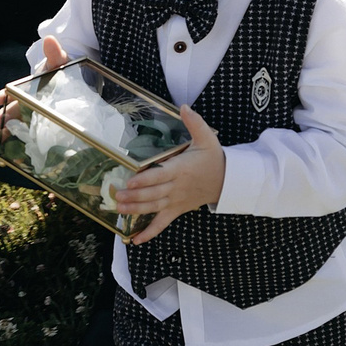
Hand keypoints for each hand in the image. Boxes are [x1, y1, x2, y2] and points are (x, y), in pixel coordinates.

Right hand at [0, 36, 65, 149]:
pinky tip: (6, 158)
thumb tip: (49, 40)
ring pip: (13, 127)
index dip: (5, 96)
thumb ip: (54, 54)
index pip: (13, 92)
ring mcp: (31, 118)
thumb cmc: (63, 75)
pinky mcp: (38, 131)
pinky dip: (14, 149)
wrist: (76, 88)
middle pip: (10, 113)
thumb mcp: (60, 64)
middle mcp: (26, 104)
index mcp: (28, 89)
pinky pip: (25, 140)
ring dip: (2, 135)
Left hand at [116, 107, 224, 242]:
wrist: (228, 181)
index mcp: (181, 169)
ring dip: (136, 210)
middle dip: (134, 196)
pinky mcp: (177, 210)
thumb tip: (184, 106)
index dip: (145, 179)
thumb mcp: (207, 138)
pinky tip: (135, 239)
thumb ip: (194, 122)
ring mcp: (176, 201)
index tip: (130, 180)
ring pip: (153, 207)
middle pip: (153, 193)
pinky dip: (149, 233)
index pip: (161, 176)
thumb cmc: (214, 158)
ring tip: (119, 209)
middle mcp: (176, 188)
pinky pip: (162, 224)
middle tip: (116, 196)